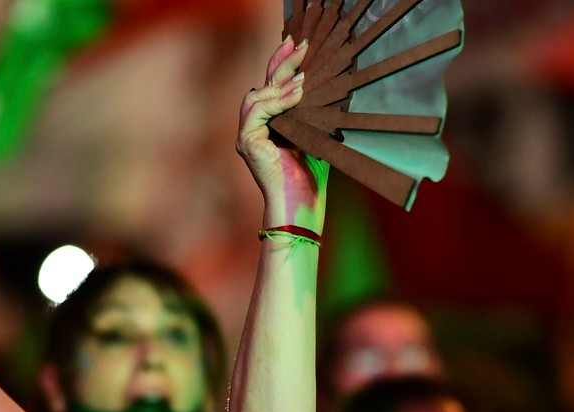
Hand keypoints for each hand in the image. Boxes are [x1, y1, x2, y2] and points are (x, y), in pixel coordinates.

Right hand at [238, 37, 328, 230]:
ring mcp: (247, 135)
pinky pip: (258, 110)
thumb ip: (312, 115)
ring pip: (256, 95)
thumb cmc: (311, 179)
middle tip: (300, 45)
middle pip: (261, 86)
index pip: (271, 88)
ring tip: (303, 76)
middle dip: (280, 63)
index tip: (296, 45)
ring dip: (280, 83)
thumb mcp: (315, 138)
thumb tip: (327, 85)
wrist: (302, 205)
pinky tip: (298, 93)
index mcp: (269, 126)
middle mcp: (254, 128)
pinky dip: (277, 100)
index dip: (281, 65)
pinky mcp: (246, 142)